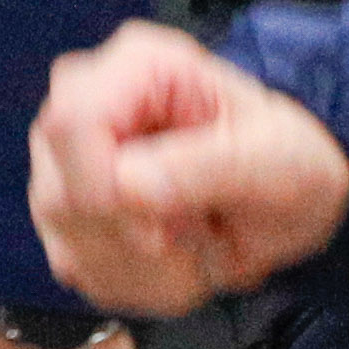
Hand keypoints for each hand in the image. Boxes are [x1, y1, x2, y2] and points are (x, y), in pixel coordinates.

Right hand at [27, 21, 348, 314]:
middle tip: (206, 235)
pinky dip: (137, 282)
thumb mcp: (282, 161)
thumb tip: (125, 185)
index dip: (103, 188)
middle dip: (137, 239)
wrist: (287, 198)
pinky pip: (75, 266)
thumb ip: (211, 167)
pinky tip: (177, 257)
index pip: (71, 123)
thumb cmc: (288, 160)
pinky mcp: (63, 211)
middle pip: (60, 193)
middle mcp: (84, 104)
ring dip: (145, 267)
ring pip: (67, 237)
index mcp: (138, 66)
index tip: (162, 228)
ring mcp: (65, 160)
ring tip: (201, 243)